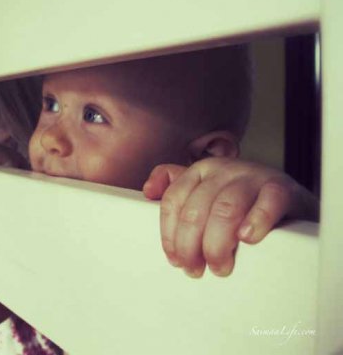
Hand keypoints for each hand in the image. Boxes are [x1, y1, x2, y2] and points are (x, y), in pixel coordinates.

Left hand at [143, 157, 317, 277]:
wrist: (291, 202)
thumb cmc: (242, 201)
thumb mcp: (207, 190)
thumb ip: (177, 188)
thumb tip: (148, 191)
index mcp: (201, 170)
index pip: (174, 200)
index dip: (170, 234)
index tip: (175, 259)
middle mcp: (224, 170)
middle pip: (196, 209)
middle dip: (191, 245)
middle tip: (196, 269)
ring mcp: (253, 177)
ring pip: (225, 209)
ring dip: (217, 244)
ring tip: (220, 266)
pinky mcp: (281, 188)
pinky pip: (267, 202)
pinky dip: (255, 222)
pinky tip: (248, 239)